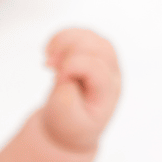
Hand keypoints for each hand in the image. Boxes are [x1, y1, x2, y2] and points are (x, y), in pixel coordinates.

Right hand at [40, 29, 122, 151]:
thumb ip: (66, 96)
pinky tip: (50, 50)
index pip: (96, 68)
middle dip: (71, 49)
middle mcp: (112, 75)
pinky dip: (63, 37)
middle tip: (49, 65)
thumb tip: (65, 70)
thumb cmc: (69, 124)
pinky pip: (82, 35)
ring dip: (66, 40)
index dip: (72, 67)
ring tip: (49, 55)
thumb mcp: (65, 119)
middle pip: (99, 47)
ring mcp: (104, 63)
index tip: (56, 80)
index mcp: (108, 93)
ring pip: (92, 37)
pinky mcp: (93, 55)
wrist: (70, 125)